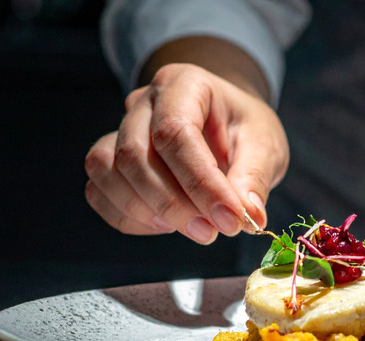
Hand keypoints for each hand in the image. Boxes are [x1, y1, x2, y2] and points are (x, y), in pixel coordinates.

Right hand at [84, 63, 288, 243]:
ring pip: (107, 170)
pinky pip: (98, 191)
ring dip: (145, 211)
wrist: (228, 128)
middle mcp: (144, 100)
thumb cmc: (245, 131)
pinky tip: (165, 226)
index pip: (176, 133)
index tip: (230, 220)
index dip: (201, 184)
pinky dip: (127, 217)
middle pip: (135, 154)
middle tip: (212, 232)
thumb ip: (255, 178)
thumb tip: (249, 215)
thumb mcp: (266, 146)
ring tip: (193, 229)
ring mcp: (120, 128)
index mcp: (185, 84)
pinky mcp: (111, 158)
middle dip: (173, 203)